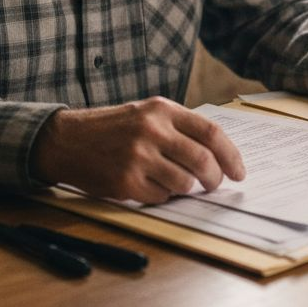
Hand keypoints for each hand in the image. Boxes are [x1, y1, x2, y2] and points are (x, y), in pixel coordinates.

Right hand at [29, 96, 245, 203]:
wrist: (67, 140)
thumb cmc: (113, 128)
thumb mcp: (146, 113)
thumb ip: (179, 129)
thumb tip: (219, 157)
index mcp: (161, 110)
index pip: (210, 133)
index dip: (231, 155)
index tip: (239, 171)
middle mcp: (151, 130)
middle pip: (203, 160)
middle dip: (215, 178)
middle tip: (214, 185)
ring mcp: (138, 156)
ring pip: (184, 182)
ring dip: (186, 188)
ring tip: (175, 182)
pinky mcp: (125, 181)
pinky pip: (161, 196)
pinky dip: (163, 195)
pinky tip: (150, 186)